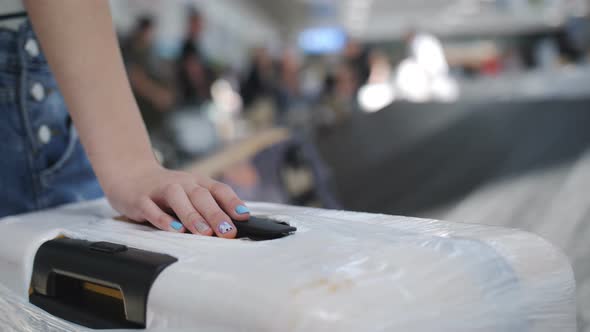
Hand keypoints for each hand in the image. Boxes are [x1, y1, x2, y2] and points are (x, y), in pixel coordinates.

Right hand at [102, 162, 249, 237]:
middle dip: (216, 214)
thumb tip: (232, 227)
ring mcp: (160, 190)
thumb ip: (208, 207)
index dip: (232, 202)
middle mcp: (182, 184)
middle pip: (201, 196)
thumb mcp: (190, 194)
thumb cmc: (166, 190)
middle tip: (228, 231)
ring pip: (178, 199)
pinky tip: (174, 229)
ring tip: (204, 232)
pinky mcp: (141, 200)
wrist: (130, 175)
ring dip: (193, 216)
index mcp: (197, 182)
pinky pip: (152, 209)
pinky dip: (163, 219)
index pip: (218, 189)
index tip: (244, 216)